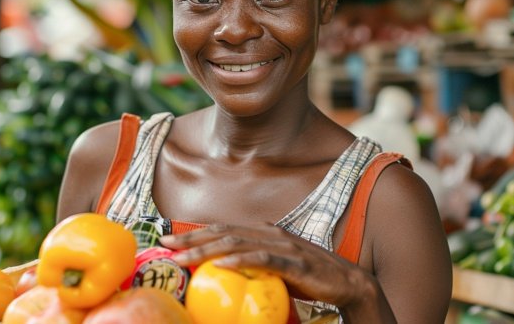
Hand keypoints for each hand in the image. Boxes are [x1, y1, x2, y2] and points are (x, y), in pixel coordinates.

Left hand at [160, 222, 374, 307]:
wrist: (348, 283)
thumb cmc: (311, 278)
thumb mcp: (278, 267)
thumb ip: (256, 262)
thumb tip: (227, 268)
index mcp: (265, 232)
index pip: (224, 229)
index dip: (195, 233)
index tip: (169, 239)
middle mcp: (271, 234)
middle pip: (224, 232)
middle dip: (192, 238)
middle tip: (165, 244)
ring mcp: (283, 247)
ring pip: (238, 244)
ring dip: (207, 250)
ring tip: (183, 258)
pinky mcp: (294, 263)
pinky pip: (263, 260)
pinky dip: (241, 261)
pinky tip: (222, 265)